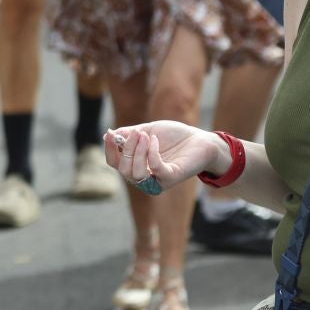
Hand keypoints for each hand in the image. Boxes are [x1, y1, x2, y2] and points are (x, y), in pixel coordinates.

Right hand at [104, 121, 223, 192]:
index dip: (109, 149)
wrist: (199, 139)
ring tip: (145, 135)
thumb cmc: (173, 136)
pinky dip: (152, 152)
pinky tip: (155, 140)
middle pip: (123, 169)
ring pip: (136, 173)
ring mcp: (158, 180)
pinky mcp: (172, 178)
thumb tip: (109, 134)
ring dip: (137, 151)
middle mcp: (145, 176)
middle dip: (126, 149)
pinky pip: (155, 169)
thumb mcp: (147, 130)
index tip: (109, 134)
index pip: (115, 163)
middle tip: (136, 133)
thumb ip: (129, 134)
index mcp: (136, 165)